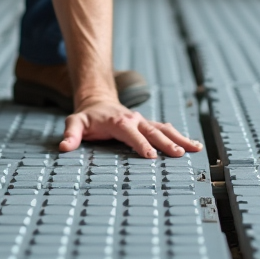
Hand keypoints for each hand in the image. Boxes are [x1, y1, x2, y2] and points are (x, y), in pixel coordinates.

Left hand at [60, 100, 203, 158]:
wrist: (98, 102)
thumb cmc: (87, 118)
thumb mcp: (75, 123)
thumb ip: (70, 134)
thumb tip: (64, 147)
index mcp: (118, 121)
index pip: (131, 134)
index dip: (140, 144)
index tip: (151, 156)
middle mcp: (134, 120)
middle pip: (152, 131)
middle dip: (166, 143)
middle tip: (178, 154)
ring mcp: (143, 122)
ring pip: (164, 129)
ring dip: (179, 138)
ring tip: (195, 148)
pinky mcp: (148, 125)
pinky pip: (166, 130)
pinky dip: (180, 137)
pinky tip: (194, 146)